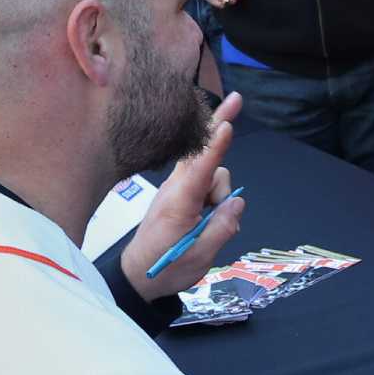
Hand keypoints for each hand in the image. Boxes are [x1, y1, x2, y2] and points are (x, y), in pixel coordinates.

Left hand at [120, 93, 246, 302]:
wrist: (136, 276)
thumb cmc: (165, 267)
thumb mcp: (200, 256)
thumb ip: (222, 228)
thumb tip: (237, 203)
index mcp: (180, 202)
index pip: (201, 168)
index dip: (216, 146)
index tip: (226, 126)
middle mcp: (177, 187)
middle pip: (206, 155)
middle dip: (220, 127)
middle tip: (236, 99)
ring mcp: (176, 188)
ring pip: (212, 174)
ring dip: (220, 193)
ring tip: (209, 226)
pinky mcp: (178, 193)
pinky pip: (203, 180)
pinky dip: (213, 192)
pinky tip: (209, 217)